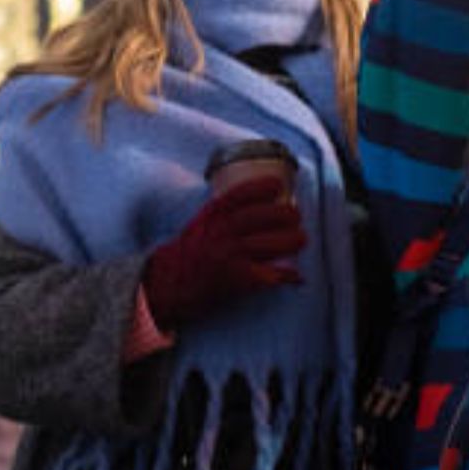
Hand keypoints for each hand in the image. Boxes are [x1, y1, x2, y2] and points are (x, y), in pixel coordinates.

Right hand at [142, 175, 306, 329]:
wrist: (166, 285)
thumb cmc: (186, 254)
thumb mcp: (200, 224)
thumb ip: (224, 213)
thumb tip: (260, 204)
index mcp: (211, 215)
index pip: (240, 195)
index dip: (262, 187)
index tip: (278, 184)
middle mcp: (221, 232)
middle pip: (262, 217)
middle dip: (286, 215)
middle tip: (297, 216)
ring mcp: (229, 255)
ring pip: (271, 244)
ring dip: (292, 241)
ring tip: (301, 239)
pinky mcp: (236, 279)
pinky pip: (269, 275)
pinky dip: (285, 276)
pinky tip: (295, 276)